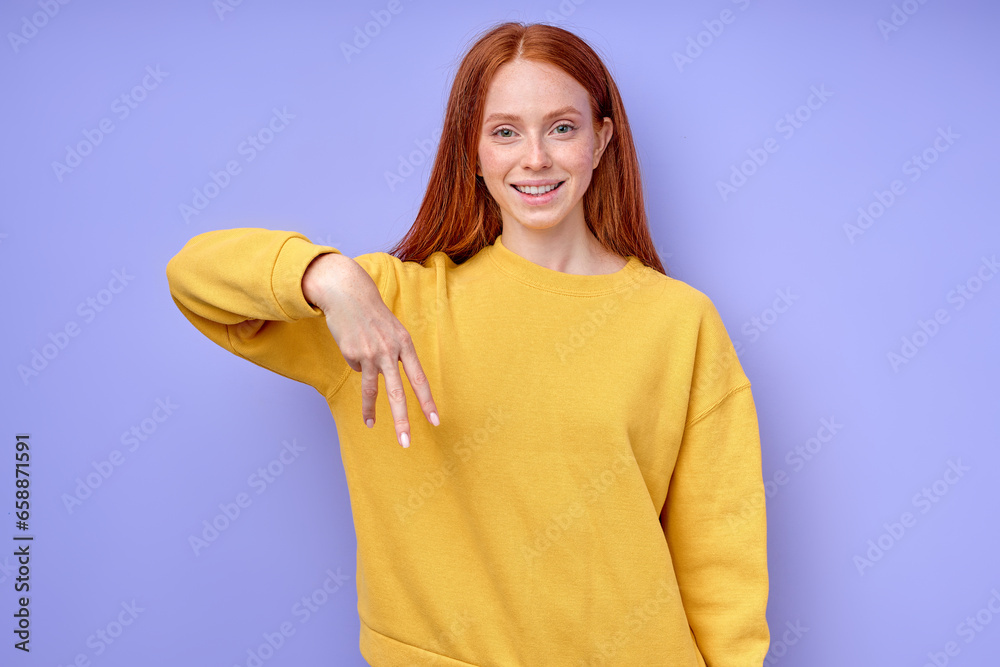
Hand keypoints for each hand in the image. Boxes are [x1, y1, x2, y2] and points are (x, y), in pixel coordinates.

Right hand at [302, 253, 438, 447]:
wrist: (348, 293)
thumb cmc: (373, 314)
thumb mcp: (393, 331)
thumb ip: (395, 354)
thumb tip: (381, 380)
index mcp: (406, 344)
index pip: (419, 379)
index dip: (427, 401)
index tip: (434, 420)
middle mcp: (390, 351)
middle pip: (398, 392)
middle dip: (402, 420)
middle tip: (406, 442)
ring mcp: (370, 353)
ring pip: (372, 389)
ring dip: (370, 410)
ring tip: (370, 425)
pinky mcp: (352, 353)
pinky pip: (356, 367)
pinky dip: (356, 362)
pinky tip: (353, 345)